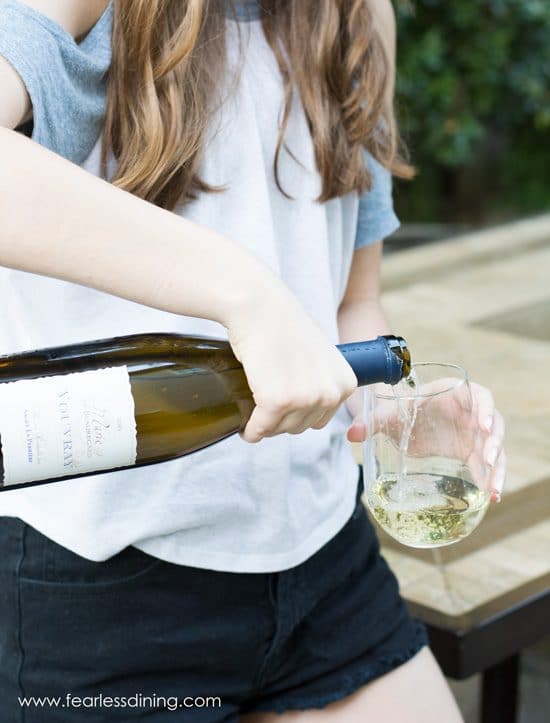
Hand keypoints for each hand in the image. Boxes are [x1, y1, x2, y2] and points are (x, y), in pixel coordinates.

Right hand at [226, 284, 357, 442]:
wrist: (260, 307)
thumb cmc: (284, 326)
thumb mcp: (319, 356)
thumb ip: (322, 382)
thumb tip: (310, 407)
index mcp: (345, 384)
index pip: (321, 419)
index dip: (298, 413)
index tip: (283, 403)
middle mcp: (331, 393)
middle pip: (301, 427)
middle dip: (282, 419)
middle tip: (265, 403)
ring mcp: (305, 398)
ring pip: (281, 430)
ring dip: (266, 425)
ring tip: (256, 408)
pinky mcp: (277, 401)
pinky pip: (260, 429)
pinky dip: (251, 431)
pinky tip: (246, 427)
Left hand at [346, 380, 505, 502]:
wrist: (401, 418)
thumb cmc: (399, 409)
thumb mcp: (388, 414)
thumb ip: (371, 422)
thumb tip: (351, 433)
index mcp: (454, 393)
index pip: (480, 395)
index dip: (485, 409)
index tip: (482, 426)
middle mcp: (470, 412)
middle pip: (493, 423)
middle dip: (494, 442)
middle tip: (487, 459)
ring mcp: (473, 433)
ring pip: (495, 447)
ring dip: (497, 466)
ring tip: (494, 489)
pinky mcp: (471, 451)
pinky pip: (488, 465)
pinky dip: (491, 479)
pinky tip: (492, 497)